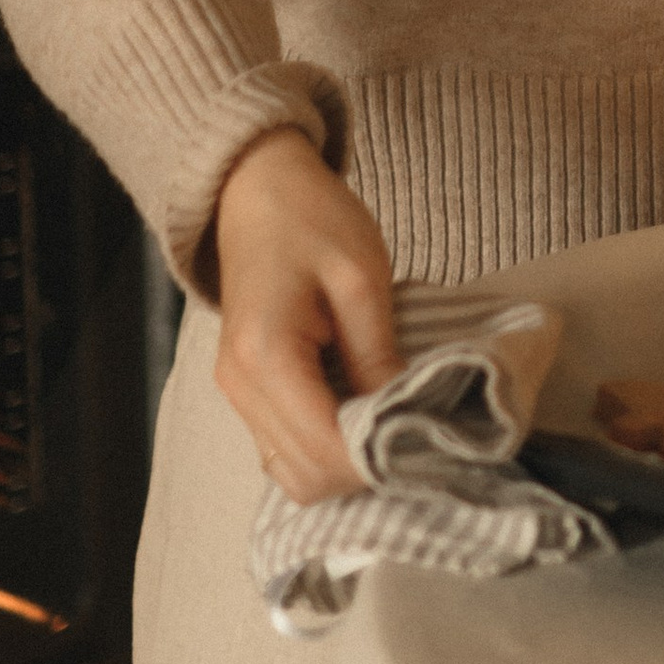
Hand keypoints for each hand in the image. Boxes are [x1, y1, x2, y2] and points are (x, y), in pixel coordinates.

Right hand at [212, 127, 401, 503]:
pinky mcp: (245, 388)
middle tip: (417, 436)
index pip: (322, 449)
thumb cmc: (312, 219)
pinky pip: (283, 445)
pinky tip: (364, 414)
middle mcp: (240, 388)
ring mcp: (236, 392)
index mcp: (266, 357)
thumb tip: (402, 420)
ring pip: (290, 471)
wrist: (257, 188)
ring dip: (343, 463)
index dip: (375, 459)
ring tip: (394, 427)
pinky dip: (323, 446)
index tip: (426, 444)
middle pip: (303, 475)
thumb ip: (377, 355)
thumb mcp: (361, 278)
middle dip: (362, 469)